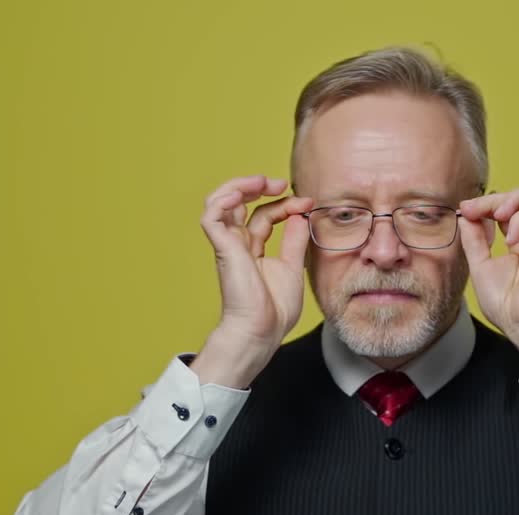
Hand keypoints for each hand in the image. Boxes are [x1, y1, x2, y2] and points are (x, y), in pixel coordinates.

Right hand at [192, 175, 313, 386]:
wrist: (262, 330)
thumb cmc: (275, 309)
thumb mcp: (294, 267)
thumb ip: (295, 241)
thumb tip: (301, 215)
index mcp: (254, 249)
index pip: (264, 215)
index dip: (285, 204)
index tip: (307, 203)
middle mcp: (238, 244)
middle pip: (240, 203)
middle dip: (259, 186)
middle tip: (282, 183)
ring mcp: (228, 245)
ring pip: (220, 202)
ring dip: (239, 185)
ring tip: (261, 181)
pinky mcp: (222, 248)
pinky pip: (211, 216)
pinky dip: (223, 199)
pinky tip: (242, 194)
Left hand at [458, 186, 518, 371]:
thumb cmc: (506, 304)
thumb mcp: (480, 264)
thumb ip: (474, 238)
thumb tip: (466, 214)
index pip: (507, 211)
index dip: (485, 206)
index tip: (464, 210)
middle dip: (493, 199)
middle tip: (471, 209)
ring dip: (509, 199)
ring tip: (495, 216)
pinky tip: (512, 242)